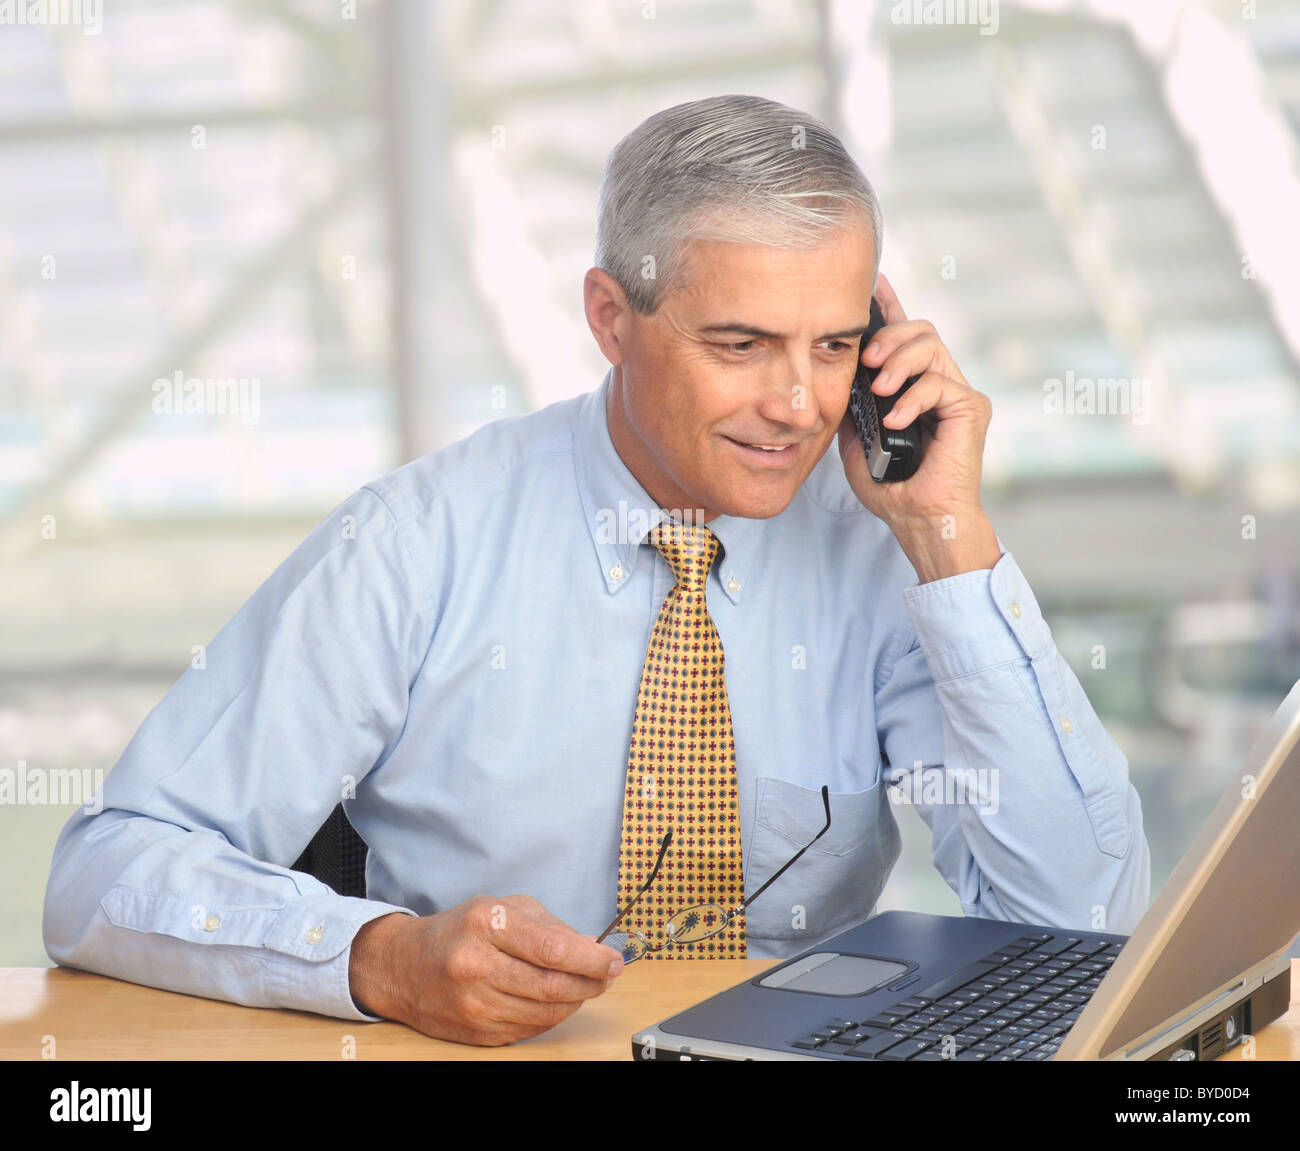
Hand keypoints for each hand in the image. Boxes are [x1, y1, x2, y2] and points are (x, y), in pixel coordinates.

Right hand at [349, 894, 624, 1045]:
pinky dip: (551, 1016)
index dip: (591, 959)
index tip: (613, 960)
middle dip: (590, 982)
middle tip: (606, 976)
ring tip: (582, 985)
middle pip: (553, 985)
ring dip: (574, 1000)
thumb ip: (548, 925)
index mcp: (487, 924)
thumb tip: (591, 949)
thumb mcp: (502, 907)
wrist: (402, 966)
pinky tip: (554, 1001)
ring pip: (546, 1011)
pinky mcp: (476, 1032)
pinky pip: (530, 1029)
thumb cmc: (459, 931)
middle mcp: (477, 964)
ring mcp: (475, 1003)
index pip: (552, 948)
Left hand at [837, 272, 1000, 581]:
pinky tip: (897, 419)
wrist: (917, 517)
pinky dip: (913, 398)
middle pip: (921, 329)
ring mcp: (958, 394)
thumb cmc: (890, 485)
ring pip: (931, 347)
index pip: (904, 336)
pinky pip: (941, 383)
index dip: (890, 305)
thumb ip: (853, 401)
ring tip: (880, 388)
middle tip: (867, 358)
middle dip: (890, 334)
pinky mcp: (972, 408)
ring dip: (900, 361)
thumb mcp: (855, 435)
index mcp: (912, 386)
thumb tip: (836, 370)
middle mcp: (938, 383)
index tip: (873, 282)